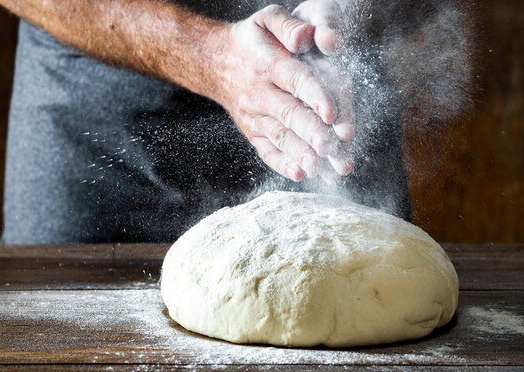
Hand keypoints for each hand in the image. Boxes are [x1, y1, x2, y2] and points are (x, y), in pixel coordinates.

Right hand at [207, 5, 353, 182]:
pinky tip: (299, 174)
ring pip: (280, 137)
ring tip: (321, 168)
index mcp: (268, 63)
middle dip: (311, 133)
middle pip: (289, 114)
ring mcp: (255, 116)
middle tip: (332, 148)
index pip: (295, 80)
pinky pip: (267, 150)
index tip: (332, 114)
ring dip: (301, 154)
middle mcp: (259, 93)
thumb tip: (307, 37)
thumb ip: (288, 25)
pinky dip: (282, 164)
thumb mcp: (267, 19)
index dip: (315, 97)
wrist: (216, 63)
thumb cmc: (251, 40)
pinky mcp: (253, 132)